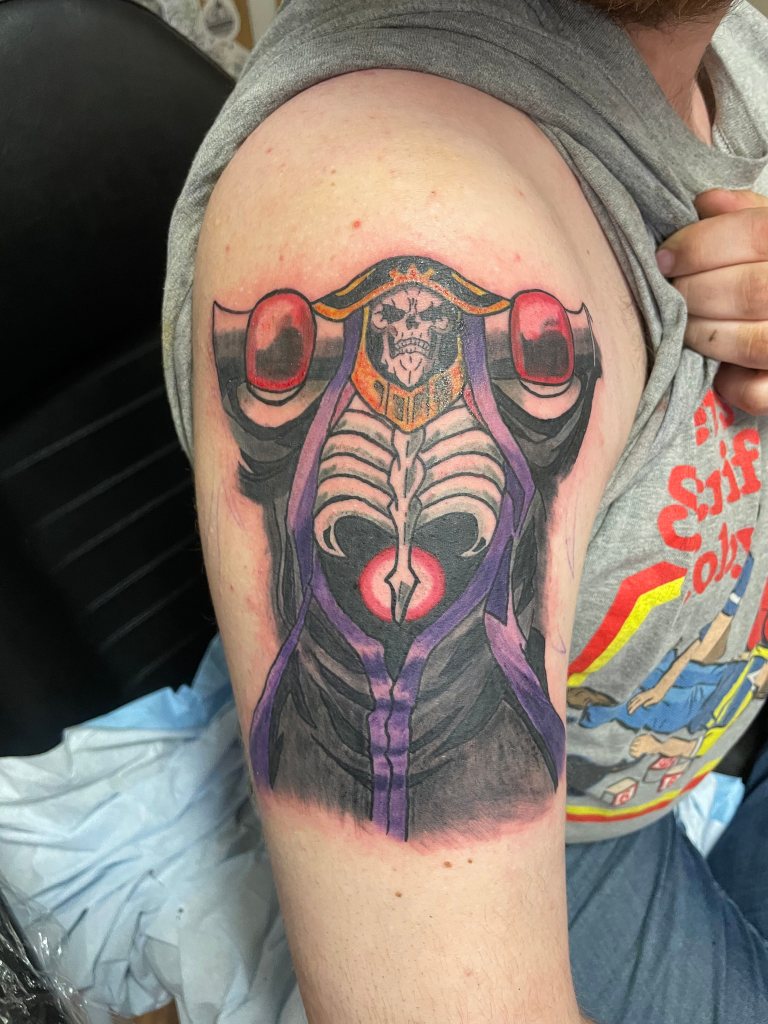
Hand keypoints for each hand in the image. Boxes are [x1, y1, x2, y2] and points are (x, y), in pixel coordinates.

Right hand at [627, 687, 662, 713]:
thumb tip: (643, 705)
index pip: (637, 704)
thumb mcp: (656, 700)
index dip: (632, 708)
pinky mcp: (642, 694)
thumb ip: (649, 702)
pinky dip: (632, 700)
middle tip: (628, 712)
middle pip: (634, 702)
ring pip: (634, 699)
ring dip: (630, 703)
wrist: (659, 689)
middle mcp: (641, 696)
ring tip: (628, 707)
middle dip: (630, 707)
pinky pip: (635, 697)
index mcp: (644, 698)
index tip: (629, 712)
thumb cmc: (658, 695)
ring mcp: (641, 694)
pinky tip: (632, 701)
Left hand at [656, 189, 767, 414]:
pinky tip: (717, 368)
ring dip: (703, 333)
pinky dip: (729, 384)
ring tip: (684, 324)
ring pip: (753, 342)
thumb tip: (706, 202)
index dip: (702, 246)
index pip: (757, 235)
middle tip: (670, 293)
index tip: (664, 258)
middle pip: (751, 290)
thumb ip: (742, 214)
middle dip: (694, 292)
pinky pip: (757, 392)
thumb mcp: (767, 229)